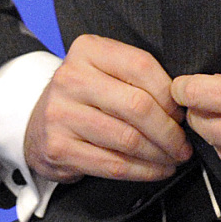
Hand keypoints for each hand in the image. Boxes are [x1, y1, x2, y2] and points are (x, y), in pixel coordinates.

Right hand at [24, 34, 191, 184]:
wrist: (37, 124)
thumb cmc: (84, 97)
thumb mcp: (104, 70)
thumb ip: (137, 76)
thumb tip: (182, 102)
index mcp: (87, 50)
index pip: (141, 66)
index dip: (170, 94)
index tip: (182, 111)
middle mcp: (71, 78)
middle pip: (138, 106)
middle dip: (169, 130)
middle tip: (183, 143)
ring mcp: (61, 114)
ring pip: (128, 139)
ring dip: (160, 154)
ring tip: (174, 158)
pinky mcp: (59, 147)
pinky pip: (113, 165)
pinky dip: (143, 171)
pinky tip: (157, 170)